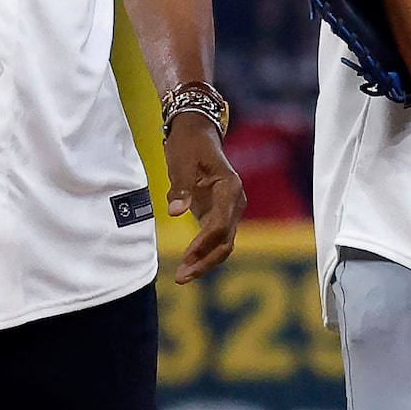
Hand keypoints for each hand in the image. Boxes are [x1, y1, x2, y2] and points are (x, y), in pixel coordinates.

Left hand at [164, 115, 245, 284]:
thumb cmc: (189, 144)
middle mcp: (235, 202)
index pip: (221, 224)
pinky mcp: (218, 214)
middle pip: (226, 241)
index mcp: (230, 187)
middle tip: (182, 276)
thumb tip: (175, 212)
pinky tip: (187, 266)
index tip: (186, 256)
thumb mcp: (181, 160)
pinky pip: (215, 240)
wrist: (197, 132)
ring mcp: (229, 210)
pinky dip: (203, 254)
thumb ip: (180, 186)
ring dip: (204, 262)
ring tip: (182, 276)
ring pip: (223, 245)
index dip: (204, 243)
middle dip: (205, 261)